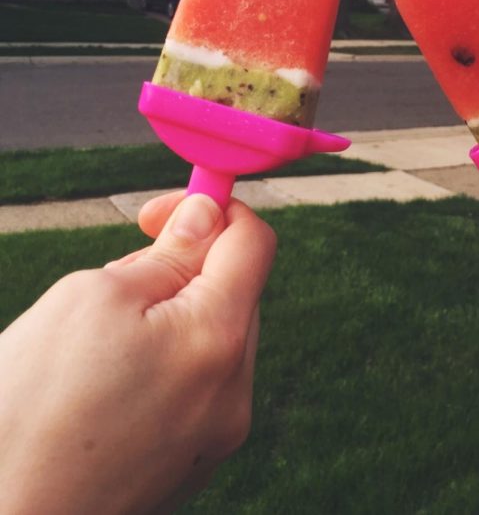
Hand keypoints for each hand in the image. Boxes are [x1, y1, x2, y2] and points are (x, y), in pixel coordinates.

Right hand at [0, 193, 275, 513]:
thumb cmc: (30, 409)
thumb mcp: (93, 297)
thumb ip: (167, 252)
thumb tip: (209, 216)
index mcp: (218, 339)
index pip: (253, 241)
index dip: (212, 209)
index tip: (156, 214)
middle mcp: (233, 392)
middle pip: (234, 291)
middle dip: (182, 269)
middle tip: (113, 284)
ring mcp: (216, 436)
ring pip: (211, 338)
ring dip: (170, 318)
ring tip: (99, 346)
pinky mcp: (191, 464)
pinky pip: (195, 386)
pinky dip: (164, 365)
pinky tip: (106, 387)